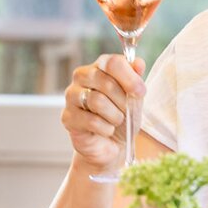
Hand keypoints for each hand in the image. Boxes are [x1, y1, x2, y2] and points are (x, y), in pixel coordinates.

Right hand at [62, 54, 145, 170]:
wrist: (114, 144)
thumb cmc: (123, 115)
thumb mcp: (134, 97)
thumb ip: (135, 79)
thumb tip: (138, 63)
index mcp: (99, 66)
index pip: (112, 63)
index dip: (129, 78)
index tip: (140, 92)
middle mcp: (81, 77)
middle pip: (105, 82)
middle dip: (122, 101)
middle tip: (126, 111)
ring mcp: (71, 96)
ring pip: (97, 101)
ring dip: (115, 116)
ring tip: (116, 121)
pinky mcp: (67, 117)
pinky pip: (91, 121)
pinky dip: (106, 128)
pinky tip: (106, 130)